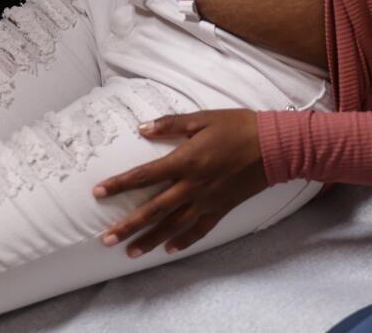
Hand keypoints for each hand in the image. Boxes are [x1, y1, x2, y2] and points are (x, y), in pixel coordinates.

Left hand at [92, 110, 269, 257]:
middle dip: (128, 225)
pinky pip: (199, 230)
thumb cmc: (238, 127)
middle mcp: (192, 186)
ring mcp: (207, 201)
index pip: (144, 176)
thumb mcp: (203, 119)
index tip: (97, 193)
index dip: (119, 185)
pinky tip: (169, 250)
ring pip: (172, 226)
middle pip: (153, 210)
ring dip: (149, 240)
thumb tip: (141, 128)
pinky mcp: (221, 209)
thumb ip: (171, 125)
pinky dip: (183, 241)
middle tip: (105, 239)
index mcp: (185, 161)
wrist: (273, 146)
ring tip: (130, 252)